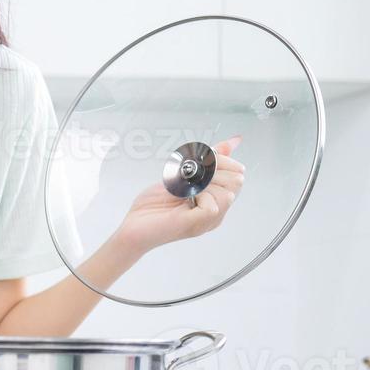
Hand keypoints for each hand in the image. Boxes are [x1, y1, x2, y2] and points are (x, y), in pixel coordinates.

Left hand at [112, 135, 245, 256]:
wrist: (132, 228)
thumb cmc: (152, 206)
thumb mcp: (180, 176)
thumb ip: (205, 162)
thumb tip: (233, 141)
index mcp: (215, 201)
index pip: (237, 175)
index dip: (221, 160)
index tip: (200, 157)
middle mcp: (216, 213)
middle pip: (236, 181)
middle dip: (212, 169)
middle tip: (188, 174)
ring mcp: (208, 221)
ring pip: (227, 193)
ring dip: (203, 183)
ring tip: (184, 188)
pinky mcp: (196, 225)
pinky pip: (213, 207)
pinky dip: (197, 196)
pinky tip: (184, 198)